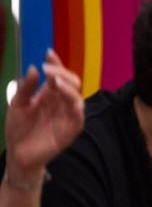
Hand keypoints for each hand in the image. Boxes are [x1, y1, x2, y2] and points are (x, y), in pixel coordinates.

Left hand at [5, 50, 83, 179]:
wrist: (18, 153)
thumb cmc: (18, 129)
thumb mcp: (17, 104)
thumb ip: (26, 87)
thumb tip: (34, 68)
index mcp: (49, 94)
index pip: (58, 75)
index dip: (55, 63)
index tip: (48, 53)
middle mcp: (61, 102)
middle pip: (71, 82)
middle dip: (62, 73)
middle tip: (48, 70)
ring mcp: (67, 115)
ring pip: (77, 97)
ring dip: (69, 87)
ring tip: (56, 81)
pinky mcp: (71, 129)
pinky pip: (79, 117)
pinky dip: (76, 108)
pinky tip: (70, 101)